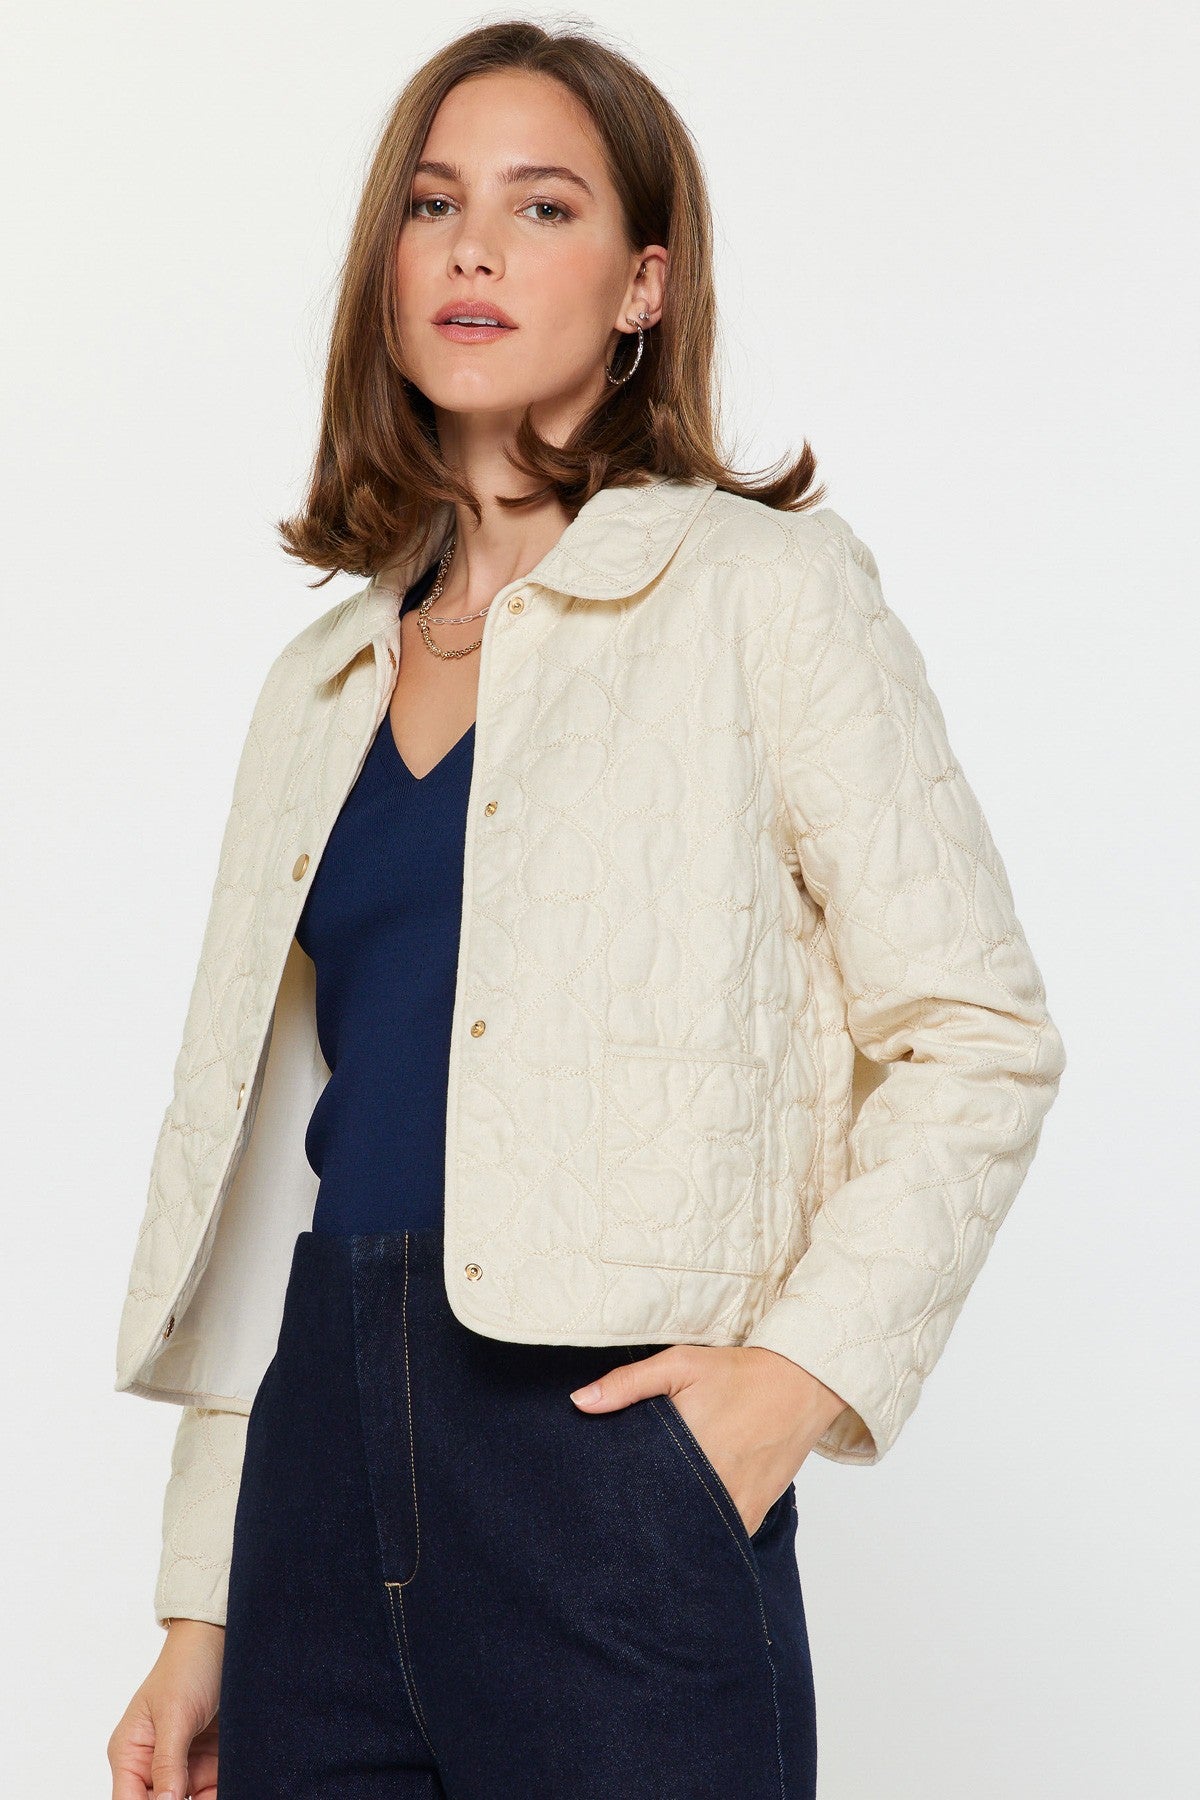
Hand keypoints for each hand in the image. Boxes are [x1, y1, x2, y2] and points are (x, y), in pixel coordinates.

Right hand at [108, 1618, 223, 1799]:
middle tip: (206, 1794)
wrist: (222, 1639)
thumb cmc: (188, 1665)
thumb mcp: (175, 1714)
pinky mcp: (208, 1761)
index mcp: (130, 1753)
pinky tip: (238, 1786)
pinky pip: (212, 1791)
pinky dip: (223, 1791)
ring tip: (223, 1787)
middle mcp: (152, 1764)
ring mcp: (182, 1764)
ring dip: (208, 1799)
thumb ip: (167, 1762)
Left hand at [569, 1345, 848, 1538]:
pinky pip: (721, 1538)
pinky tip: (684, 1525)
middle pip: (663, 1521)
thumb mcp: (679, 1364)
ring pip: (693, 1536)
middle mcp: (713, 1487)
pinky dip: (703, 1535)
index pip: (638, 1493)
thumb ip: (627, 1384)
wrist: (802, 1382)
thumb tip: (578, 1403)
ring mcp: (736, 1506)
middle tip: (614, 1520)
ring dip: (672, 1533)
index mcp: (688, 1452)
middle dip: (640, 1522)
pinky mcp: (755, 1513)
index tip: (598, 1504)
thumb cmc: (738, 1372)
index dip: (616, 1502)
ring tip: (647, 1526)